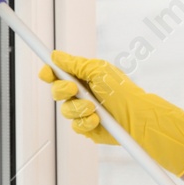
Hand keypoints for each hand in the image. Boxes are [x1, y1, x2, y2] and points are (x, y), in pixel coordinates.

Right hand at [37, 50, 183, 175]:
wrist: (136, 116)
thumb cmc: (122, 91)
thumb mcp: (98, 70)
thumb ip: (75, 64)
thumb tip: (56, 56)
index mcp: (82, 77)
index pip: (57, 74)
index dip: (48, 73)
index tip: (47, 73)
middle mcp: (80, 93)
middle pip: (55, 91)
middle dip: (62, 90)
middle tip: (74, 89)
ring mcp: (82, 111)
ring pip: (64, 110)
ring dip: (77, 108)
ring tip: (94, 107)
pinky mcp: (86, 127)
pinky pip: (75, 126)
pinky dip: (85, 122)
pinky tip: (97, 119)